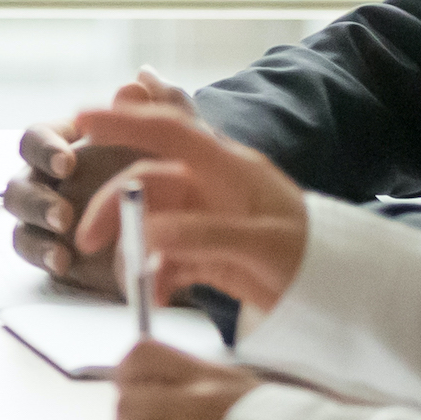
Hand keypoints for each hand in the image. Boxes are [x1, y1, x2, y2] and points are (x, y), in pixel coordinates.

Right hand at [2, 67, 187, 289]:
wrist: (188, 230)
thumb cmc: (176, 176)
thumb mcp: (180, 142)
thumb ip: (164, 109)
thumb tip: (138, 81)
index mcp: (68, 144)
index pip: (38, 137)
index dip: (45, 148)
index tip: (67, 163)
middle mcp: (51, 178)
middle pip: (19, 180)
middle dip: (35, 196)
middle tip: (64, 213)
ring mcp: (48, 215)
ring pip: (19, 215)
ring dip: (36, 223)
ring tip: (64, 234)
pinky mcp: (53, 247)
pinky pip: (31, 248)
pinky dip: (41, 253)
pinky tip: (63, 260)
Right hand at [66, 91, 311, 312]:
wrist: (337, 290)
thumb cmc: (309, 254)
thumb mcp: (264, 244)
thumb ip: (206, 235)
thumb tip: (150, 233)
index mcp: (226, 167)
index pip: (170, 132)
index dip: (126, 121)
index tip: (83, 120)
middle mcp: (208, 187)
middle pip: (146, 184)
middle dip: (112, 208)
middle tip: (87, 240)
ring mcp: (203, 220)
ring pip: (148, 225)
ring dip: (133, 255)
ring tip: (136, 289)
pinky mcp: (203, 253)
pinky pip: (164, 260)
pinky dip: (155, 279)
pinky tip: (159, 299)